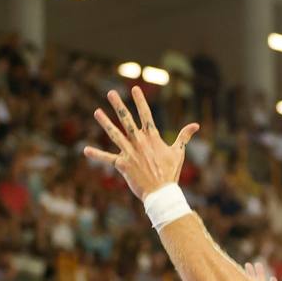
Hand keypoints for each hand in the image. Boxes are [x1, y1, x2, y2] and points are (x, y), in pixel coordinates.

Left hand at [83, 88, 198, 198]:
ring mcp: (130, 152)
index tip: (135, 88)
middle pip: (127, 120)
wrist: (162, 192)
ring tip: (97, 112)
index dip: (140, 101)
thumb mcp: (178, 152)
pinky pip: (107, 158)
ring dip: (105, 122)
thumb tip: (196, 125)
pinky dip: (97, 155)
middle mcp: (139, 142)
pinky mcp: (122, 165)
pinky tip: (85, 150)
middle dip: (118, 105)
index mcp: (153, 137)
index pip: (146, 114)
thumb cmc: (171, 172)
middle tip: (110, 93)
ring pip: (115, 134)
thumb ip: (184, 137)